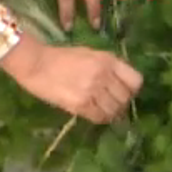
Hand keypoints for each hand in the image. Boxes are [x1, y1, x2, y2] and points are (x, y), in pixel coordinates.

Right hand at [3, 41, 141, 123]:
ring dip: (111, 112)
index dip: (131, 89)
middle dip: (121, 102)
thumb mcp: (88, 53)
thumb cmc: (60, 56)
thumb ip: (106, 66)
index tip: (124, 91)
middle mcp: (104, 75)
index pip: (135, 80)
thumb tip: (119, 83)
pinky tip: (94, 113)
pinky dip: (101, 118)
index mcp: (107, 59)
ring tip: (103, 109)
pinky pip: (100, 117)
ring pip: (115, 110)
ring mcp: (93, 90)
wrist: (36, 63)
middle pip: (126, 98)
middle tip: (111, 103)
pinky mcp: (81, 104)